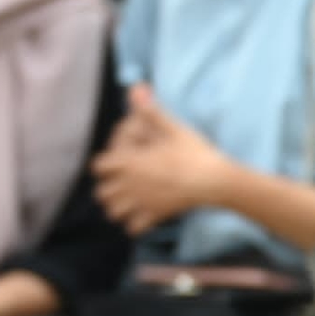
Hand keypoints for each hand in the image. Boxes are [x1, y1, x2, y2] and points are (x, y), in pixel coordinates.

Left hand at [90, 85, 225, 234]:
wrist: (216, 180)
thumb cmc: (194, 152)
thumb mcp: (172, 128)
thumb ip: (150, 110)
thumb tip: (138, 87)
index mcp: (129, 162)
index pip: (97, 167)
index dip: (105, 165)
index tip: (117, 164)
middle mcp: (130, 184)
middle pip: (101, 194)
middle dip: (108, 189)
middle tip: (122, 185)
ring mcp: (142, 202)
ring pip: (113, 213)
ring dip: (118, 208)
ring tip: (129, 201)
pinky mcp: (156, 216)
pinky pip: (133, 228)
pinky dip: (135, 224)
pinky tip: (144, 216)